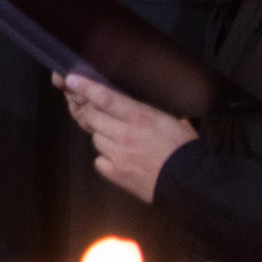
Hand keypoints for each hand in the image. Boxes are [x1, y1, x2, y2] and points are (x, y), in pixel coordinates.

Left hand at [59, 74, 195, 204]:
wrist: (189, 182)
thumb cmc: (184, 148)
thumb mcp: (171, 120)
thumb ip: (147, 110)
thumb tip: (132, 102)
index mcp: (140, 118)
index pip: (106, 99)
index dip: (86, 87)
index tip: (72, 79)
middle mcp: (124, 135)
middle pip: (93, 118)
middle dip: (92, 112)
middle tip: (102, 114)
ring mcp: (118, 156)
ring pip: (96, 139)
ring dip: (103, 135)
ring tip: (120, 138)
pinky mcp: (116, 174)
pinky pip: (99, 161)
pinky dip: (105, 157)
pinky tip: (119, 157)